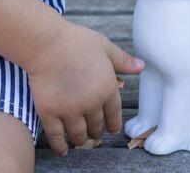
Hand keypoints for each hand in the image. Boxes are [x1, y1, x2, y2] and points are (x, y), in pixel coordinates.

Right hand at [25, 20, 144, 155]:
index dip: (114, 123)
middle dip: (97, 131)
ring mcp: (70, 110)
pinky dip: (60, 146)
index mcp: (107, 88)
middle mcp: (91, 104)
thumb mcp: (105, 46)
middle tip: (94, 133)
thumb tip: (142, 66)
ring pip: (79, 135)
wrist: (47, 43)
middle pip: (96, 126)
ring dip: (81, 140)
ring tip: (80, 141)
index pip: (114, 114)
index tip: (112, 129)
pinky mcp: (50, 113)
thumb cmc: (77, 41)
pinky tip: (63, 150)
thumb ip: (123, 60)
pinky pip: (56, 137)